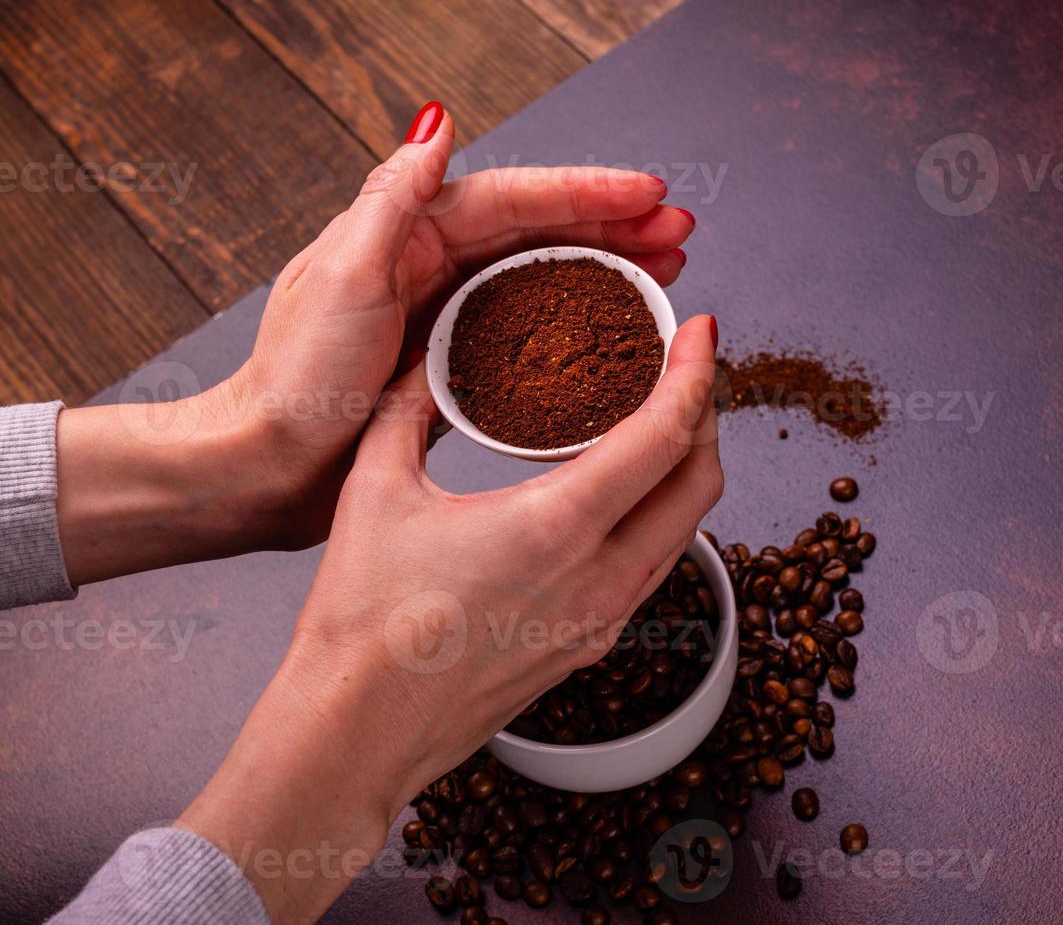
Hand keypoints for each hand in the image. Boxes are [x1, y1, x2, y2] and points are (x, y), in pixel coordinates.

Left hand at [55, 102, 696, 582]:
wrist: (262, 465)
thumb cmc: (293, 379)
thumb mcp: (342, 276)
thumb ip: (390, 198)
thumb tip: (434, 123)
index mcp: (405, 234)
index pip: (514, 197)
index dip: (588, 193)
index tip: (650, 195)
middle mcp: (426, 265)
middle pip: (539, 233)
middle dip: (614, 228)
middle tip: (679, 233)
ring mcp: (440, 315)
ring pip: (540, 280)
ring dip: (603, 271)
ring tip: (662, 271)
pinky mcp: (446, 364)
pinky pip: (525, 334)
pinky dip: (571, 327)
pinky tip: (607, 336)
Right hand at [179, 316, 721, 921]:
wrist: (356, 730)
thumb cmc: (362, 624)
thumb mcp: (375, 488)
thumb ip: (406, 409)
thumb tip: (423, 362)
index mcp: (555, 527)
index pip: (663, 436)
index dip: (694, 373)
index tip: (700, 333)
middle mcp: (598, 579)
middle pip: (699, 482)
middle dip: (706, 413)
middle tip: (685, 370)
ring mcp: (601, 622)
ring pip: (686, 531)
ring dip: (686, 470)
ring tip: (659, 425)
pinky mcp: (589, 649)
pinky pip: (653, 570)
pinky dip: (656, 518)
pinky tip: (618, 498)